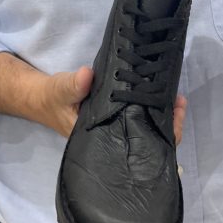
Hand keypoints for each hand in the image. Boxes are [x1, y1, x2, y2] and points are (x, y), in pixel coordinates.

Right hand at [42, 68, 187, 143]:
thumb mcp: (61, 89)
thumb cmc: (52, 99)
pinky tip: (159, 93)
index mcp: (102, 140)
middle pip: (148, 139)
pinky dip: (150, 106)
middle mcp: (113, 138)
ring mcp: (115, 129)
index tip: (172, 115)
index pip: (138, 146)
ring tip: (174, 95)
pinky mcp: (115, 117)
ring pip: (146, 128)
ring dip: (161, 114)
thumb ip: (73, 84)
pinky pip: (138, 116)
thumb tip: (88, 75)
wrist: (44, 98)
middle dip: (167, 123)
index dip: (160, 135)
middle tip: (178, 101)